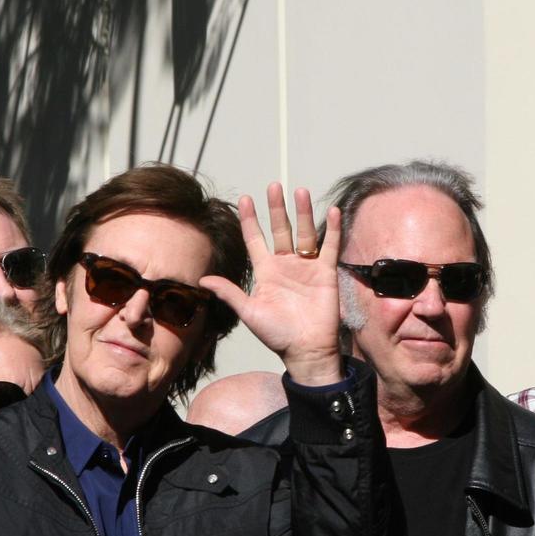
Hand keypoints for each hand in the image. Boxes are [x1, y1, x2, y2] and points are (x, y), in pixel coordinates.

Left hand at [201, 183, 342, 386]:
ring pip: (304, 233)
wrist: (305, 349)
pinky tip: (331, 211)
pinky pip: (329, 246)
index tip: (244, 199)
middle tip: (273, 186)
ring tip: (300, 191)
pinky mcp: (325, 273)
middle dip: (276, 208)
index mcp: (266, 272)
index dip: (250, 220)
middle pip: (280, 230)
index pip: (255, 239)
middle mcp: (285, 265)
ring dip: (302, 212)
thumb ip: (229, 293)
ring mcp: (306, 267)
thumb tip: (203, 279)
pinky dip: (331, 229)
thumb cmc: (276, 334)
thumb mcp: (249, 312)